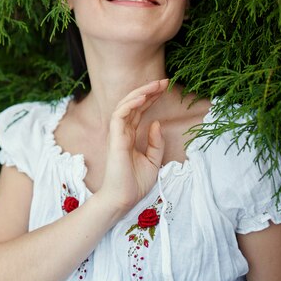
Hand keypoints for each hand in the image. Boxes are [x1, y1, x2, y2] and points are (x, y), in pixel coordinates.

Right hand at [99, 79, 167, 211]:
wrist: (123, 198)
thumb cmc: (135, 183)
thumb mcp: (153, 160)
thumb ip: (156, 142)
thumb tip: (157, 123)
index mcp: (129, 136)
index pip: (138, 111)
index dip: (150, 98)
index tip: (164, 88)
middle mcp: (122, 132)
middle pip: (133, 104)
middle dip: (148, 91)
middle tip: (163, 81)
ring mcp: (117, 134)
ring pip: (125, 105)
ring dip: (140, 93)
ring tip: (155, 85)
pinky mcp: (115, 138)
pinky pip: (119, 115)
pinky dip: (129, 104)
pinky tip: (142, 97)